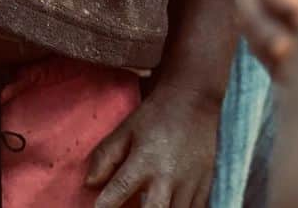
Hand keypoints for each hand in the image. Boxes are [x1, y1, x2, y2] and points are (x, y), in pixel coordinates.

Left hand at [85, 82, 219, 207]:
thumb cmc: (157, 114)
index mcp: (145, 159)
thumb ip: (107, 156)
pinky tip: (171, 205)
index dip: (106, 204)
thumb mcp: (127, 129)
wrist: (195, 101)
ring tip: (150, 205)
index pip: (120, 188)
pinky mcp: (207, 188)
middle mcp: (168, 176)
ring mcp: (190, 185)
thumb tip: (89, 183)